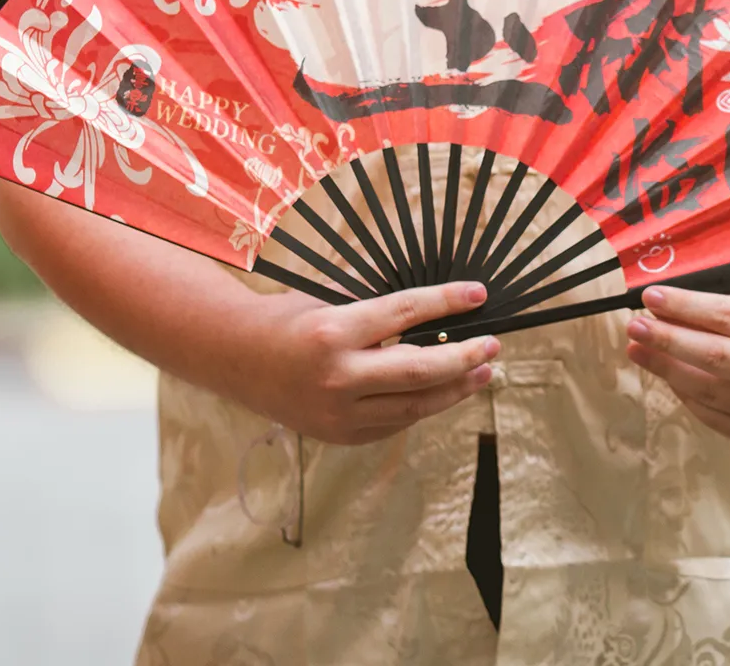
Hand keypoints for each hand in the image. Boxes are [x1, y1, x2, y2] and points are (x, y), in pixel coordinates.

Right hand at [234, 281, 499, 446]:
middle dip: (465, 358)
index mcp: (334, 331)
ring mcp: (340, 413)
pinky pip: (395, 421)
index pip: (405, 314)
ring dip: (456, 389)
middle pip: (421, 371)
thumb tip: (434, 305)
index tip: (478, 294)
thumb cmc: (287, 318)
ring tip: (482, 372)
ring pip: (415, 405)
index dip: (447, 303)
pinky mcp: (342, 435)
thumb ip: (377, 307)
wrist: (236, 359)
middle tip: (493, 345)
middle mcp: (339, 376)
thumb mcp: (329, 299)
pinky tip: (443, 390)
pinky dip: (423, 405)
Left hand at [626, 286, 729, 445]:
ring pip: (708, 392)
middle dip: (669, 342)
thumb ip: (710, 310)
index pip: (728, 317)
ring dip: (667, 370)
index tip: (651, 296)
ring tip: (639, 349)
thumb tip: (656, 311)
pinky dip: (684, 394)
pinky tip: (667, 374)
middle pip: (716, 359)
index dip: (686, 307)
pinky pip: (712, 416)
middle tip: (635, 327)